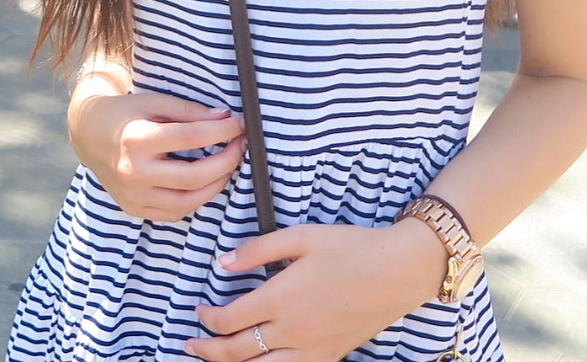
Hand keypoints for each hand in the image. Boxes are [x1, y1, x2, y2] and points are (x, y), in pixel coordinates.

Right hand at [70, 90, 246, 222]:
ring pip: (186, 202)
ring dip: (215, 185)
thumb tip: (225, 118)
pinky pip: (173, 213)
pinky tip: (205, 183)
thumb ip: (188, 111)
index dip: (222, 131)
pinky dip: (194, 200)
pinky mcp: (134, 209)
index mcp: (137, 139)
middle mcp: (134, 172)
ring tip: (228, 165)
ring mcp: (133, 196)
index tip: (240, 123)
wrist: (89, 134)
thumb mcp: (154, 101)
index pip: (191, 137)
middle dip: (226, 161)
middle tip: (241, 146)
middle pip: (193, 176)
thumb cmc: (126, 113)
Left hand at [188, 221, 446, 361]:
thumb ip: (259, 249)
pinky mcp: (329, 357)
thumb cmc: (350, 249)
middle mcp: (292, 331)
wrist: (396, 273)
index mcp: (281, 298)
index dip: (208, 319)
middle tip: (190, 344)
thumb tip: (224, 262)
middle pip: (237, 353)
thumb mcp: (302, 236)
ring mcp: (311, 350)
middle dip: (208, 350)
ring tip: (215, 361)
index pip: (230, 320)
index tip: (199, 311)